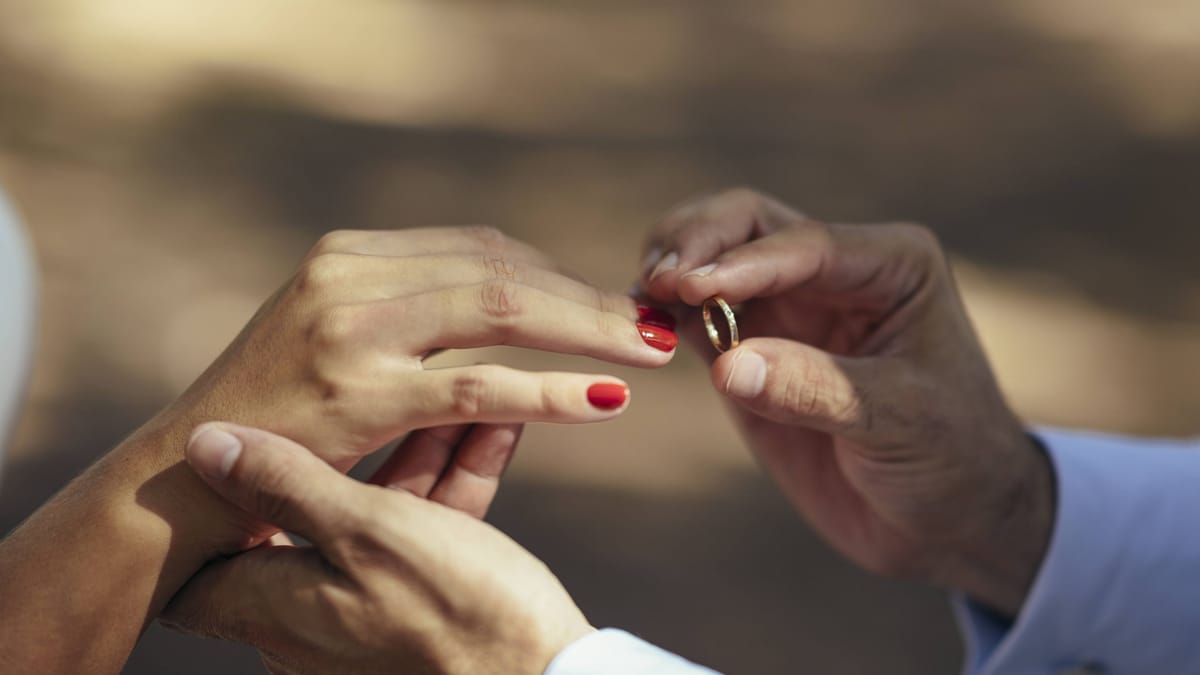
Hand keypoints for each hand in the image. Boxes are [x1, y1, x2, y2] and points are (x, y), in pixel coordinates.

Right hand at [144, 227, 677, 549]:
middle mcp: (349, 275)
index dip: (558, 274)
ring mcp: (351, 330)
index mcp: (351, 255)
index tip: (611, 301)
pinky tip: (604, 401)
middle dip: (589, 298)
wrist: (182, 477)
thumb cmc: (272, 414)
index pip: (481, 247)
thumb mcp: (334, 337)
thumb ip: (407, 308)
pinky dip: (550, 390)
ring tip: (651, 352)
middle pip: (502, 268)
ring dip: (588, 332)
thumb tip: (506, 299)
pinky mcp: (356, 393)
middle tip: (656, 323)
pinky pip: (477, 386)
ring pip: (499, 311)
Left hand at [162, 422, 590, 674]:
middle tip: (388, 383)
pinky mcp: (427, 613)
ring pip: (382, 514)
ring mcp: (370, 617)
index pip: (210, 549)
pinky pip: (428, 535)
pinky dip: (455, 483)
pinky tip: (492, 426)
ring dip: (424, 450)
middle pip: (312, 510)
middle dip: (358, 440)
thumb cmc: (453, 615)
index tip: (242, 433)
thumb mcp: (367, 532)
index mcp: (273, 604)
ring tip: (465, 390)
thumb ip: (288, 483)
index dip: (218, 492)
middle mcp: (309, 619)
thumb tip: (205, 443)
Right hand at [640, 189, 1053, 614]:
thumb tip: (729, 365)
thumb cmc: (951, 459)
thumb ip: (814, 389)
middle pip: (747, 224)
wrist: (948, 520)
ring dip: (672, 268)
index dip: (743, 262)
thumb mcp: (899, 421)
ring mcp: (787, 308)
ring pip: (712, 258)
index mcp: (890, 265)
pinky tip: (639, 327)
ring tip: (643, 299)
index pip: (803, 245)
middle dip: (697, 242)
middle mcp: (833, 272)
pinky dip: (663, 315)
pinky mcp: (750, 351)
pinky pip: (695, 317)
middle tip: (659, 280)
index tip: (690, 286)